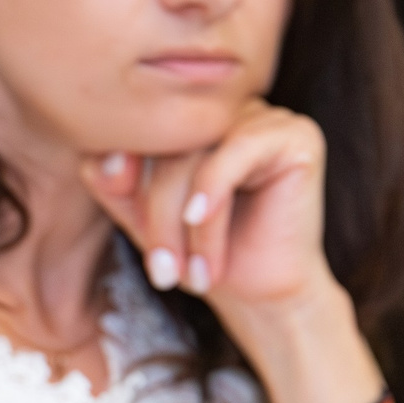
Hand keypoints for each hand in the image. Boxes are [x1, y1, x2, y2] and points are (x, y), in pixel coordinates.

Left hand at [83, 99, 330, 317]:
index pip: (134, 127)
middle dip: (158, 214)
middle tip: (164, 272)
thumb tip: (108, 156)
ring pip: (197, 153)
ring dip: (187, 222)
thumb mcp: (138, 215)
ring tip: (194, 273)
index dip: (119, 171)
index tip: (127, 221)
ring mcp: (259, 115)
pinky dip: (213, 188)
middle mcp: (219, 108)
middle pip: (165, 144)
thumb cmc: (199, 253)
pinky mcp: (295, 133)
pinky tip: (200, 220)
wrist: (262, 294)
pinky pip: (238, 148)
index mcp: (181, 117)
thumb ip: (112, 180)